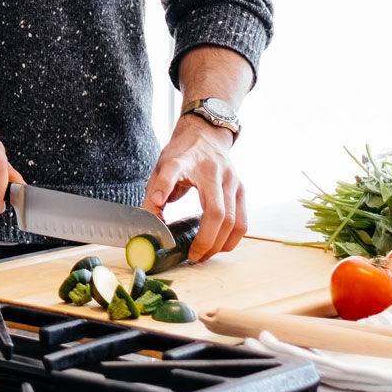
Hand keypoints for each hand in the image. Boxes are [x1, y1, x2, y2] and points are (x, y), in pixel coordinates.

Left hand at [142, 115, 247, 261]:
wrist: (205, 134)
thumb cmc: (182, 154)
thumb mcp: (162, 167)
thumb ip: (154, 193)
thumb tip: (149, 225)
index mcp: (185, 161)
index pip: (172, 170)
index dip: (164, 185)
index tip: (156, 200)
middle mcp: (213, 170)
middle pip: (217, 213)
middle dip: (206, 241)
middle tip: (193, 256)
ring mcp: (231, 180)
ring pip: (233, 221)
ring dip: (220, 244)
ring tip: (205, 255)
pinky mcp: (241, 189)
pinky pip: (242, 221)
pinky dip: (232, 238)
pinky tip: (219, 245)